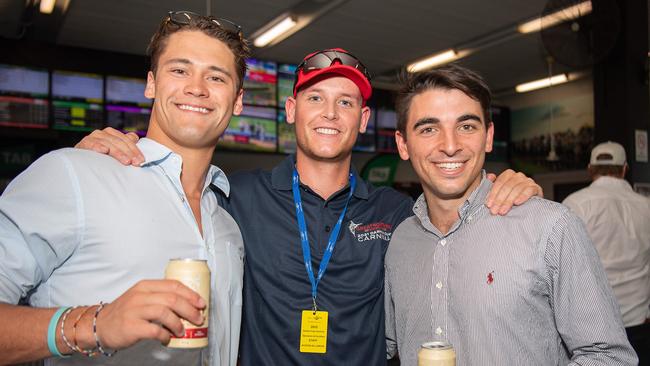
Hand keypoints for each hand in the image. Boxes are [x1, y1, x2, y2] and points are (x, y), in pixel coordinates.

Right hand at [75, 127, 143, 165]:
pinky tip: (104, 150)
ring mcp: (93, 137)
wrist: (81, 162)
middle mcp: (103, 133)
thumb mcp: (115, 151)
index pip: (127, 140)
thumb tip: (135, 137)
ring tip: (126, 161)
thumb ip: (125, 144)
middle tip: (136, 163)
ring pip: (109, 143)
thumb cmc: (101, 158)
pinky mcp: (83, 143)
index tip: (141, 160)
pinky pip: (91, 143)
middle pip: (119, 142)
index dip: (135, 150)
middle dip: (129, 153)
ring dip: (118, 152)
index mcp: (112, 134)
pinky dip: (97, 146)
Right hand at [89, 280, 205, 349]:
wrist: (99, 325)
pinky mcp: (131, 326)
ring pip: (165, 313)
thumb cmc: (125, 312)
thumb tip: (188, 305)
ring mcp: (134, 311)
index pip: (173, 285)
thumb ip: (160, 297)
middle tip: (198, 319)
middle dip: (190, 309)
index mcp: (146, 286)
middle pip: (172, 299)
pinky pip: (154, 330)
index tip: (201, 303)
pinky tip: (167, 339)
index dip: (191, 294)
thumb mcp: (141, 297)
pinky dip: (165, 335)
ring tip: (182, 331)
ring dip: (178, 323)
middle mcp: (140, 296)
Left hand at [486, 169, 542, 214]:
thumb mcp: (500, 192)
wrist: (529, 206)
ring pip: (517, 189)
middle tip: (494, 210)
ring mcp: (528, 181)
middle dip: (499, 200)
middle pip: (507, 186)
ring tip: (503, 211)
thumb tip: (489, 177)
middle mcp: (518, 176)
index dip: (493, 194)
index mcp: (508, 174)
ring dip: (508, 201)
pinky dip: (523, 196)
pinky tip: (517, 203)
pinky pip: (529, 190)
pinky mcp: (536, 188)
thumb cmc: (511, 198)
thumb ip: (493, 184)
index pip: (499, 182)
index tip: (488, 205)